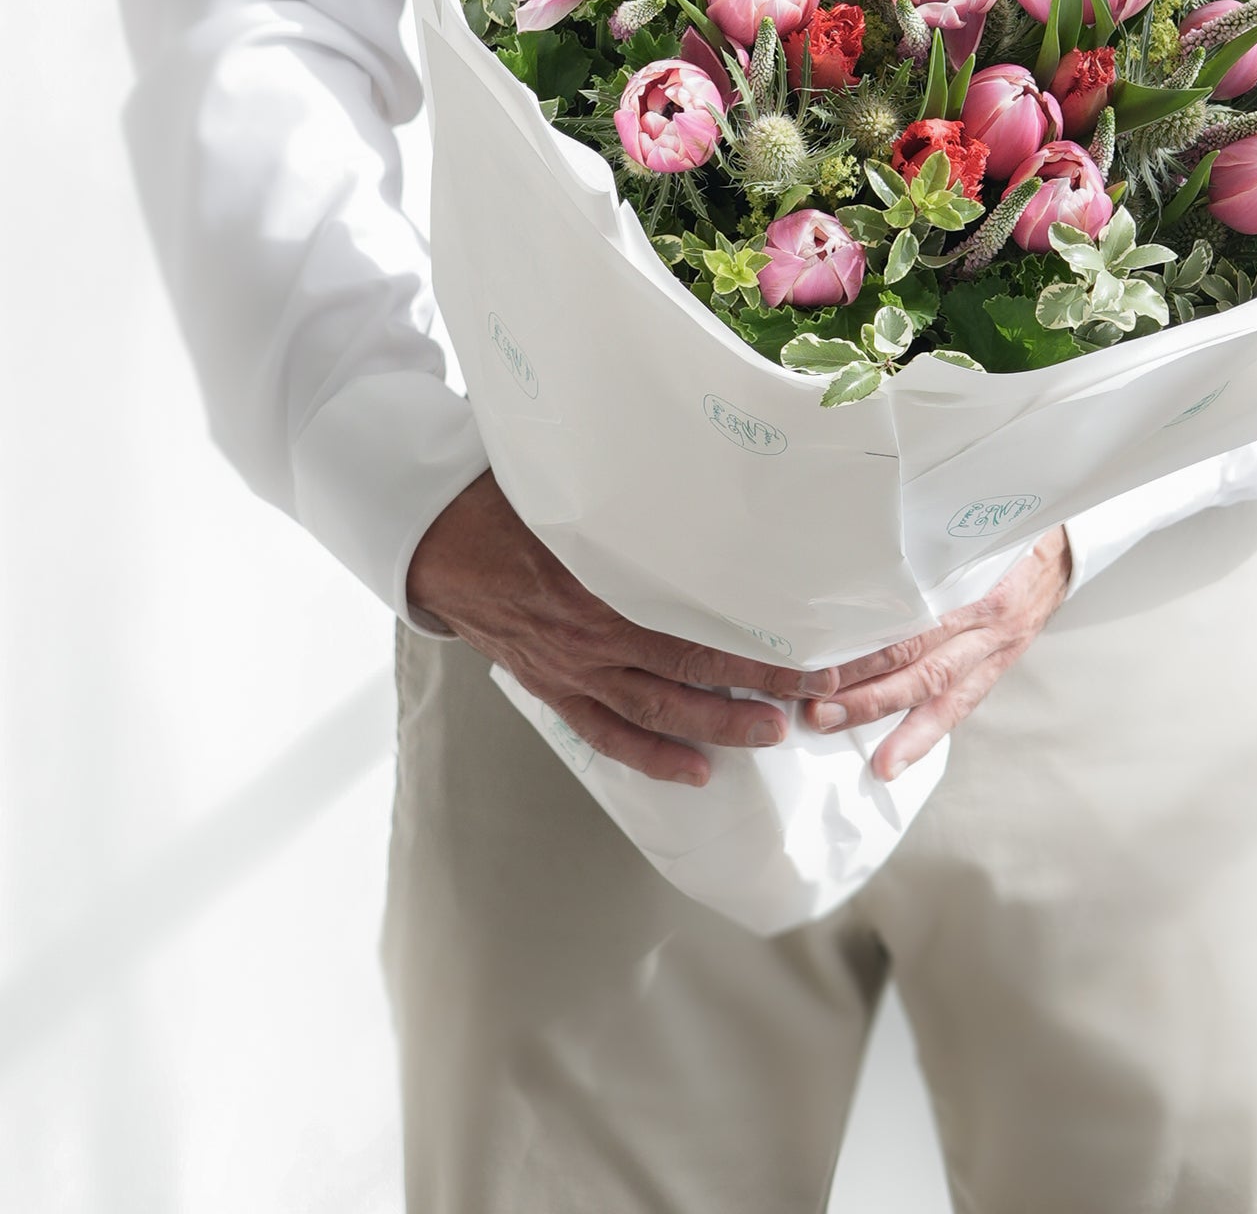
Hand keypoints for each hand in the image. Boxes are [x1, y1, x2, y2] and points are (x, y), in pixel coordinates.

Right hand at [407, 471, 837, 786]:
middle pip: (690, 669)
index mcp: (606, 582)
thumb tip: (710, 485)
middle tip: (813, 692)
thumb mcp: (580, 496)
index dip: (755, 639)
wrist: (443, 544)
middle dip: (756, 686)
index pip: (698, 619)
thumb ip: (638, 507)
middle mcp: (594, 633)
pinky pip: (607, 734)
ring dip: (716, 726)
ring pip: (655, 710)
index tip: (806, 641)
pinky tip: (693, 773)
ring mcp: (573, 669)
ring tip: (771, 735)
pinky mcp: (555, 689)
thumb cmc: (513, 507)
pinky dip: (650, 757)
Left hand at [801, 529, 1071, 778]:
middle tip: (817, 707)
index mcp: (982, 588)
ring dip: (884, 715)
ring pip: (937, 692)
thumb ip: (932, 535)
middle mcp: (988, 626)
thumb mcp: (975, 521)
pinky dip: (923, 734)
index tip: (826, 665)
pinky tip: (890, 760)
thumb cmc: (1012, 532)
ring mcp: (993, 650)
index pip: (919, 627)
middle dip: (867, 694)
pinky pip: (959, 706)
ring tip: (838, 730)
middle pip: (923, 667)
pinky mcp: (995, 666)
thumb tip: (870, 532)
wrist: (1064, 550)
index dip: (873, 652)